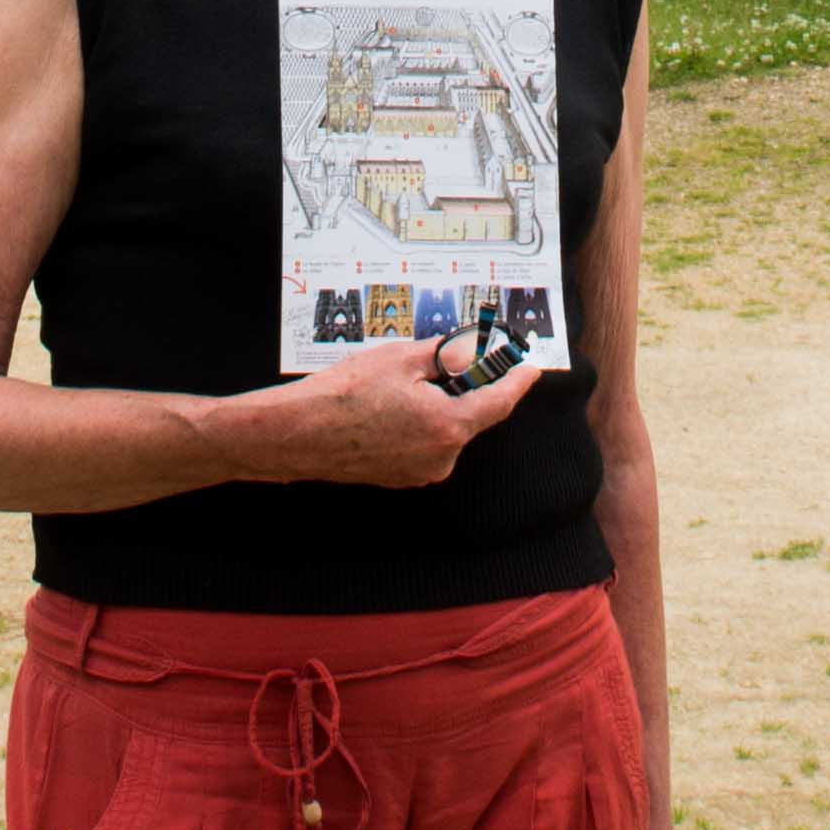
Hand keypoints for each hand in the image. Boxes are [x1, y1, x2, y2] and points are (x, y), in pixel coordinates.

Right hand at [233, 339, 540, 492]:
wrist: (298, 434)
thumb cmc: (346, 394)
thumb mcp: (401, 360)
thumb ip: (445, 357)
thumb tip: (473, 352)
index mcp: (449, 426)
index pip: (499, 402)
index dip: (517, 382)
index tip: (531, 368)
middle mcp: (441, 457)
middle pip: (468, 414)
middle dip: (462, 385)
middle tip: (446, 358)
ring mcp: (420, 472)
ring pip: (443, 429)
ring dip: (435, 404)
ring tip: (398, 382)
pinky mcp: (399, 477)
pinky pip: (421, 443)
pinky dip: (416, 422)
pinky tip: (387, 405)